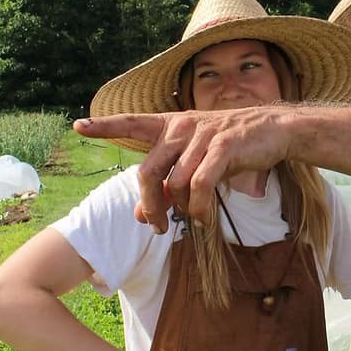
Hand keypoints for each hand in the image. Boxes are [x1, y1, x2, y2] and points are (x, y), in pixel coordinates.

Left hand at [74, 107, 291, 231]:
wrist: (272, 129)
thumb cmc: (230, 146)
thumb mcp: (195, 162)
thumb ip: (165, 186)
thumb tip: (138, 216)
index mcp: (171, 126)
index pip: (132, 123)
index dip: (105, 126)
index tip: (78, 126)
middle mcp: (181, 128)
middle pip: (147, 172)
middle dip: (149, 205)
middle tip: (156, 226)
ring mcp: (202, 137)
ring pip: (174, 183)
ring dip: (180, 210)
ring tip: (193, 219)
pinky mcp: (222, 148)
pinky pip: (199, 186)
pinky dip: (199, 208)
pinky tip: (205, 217)